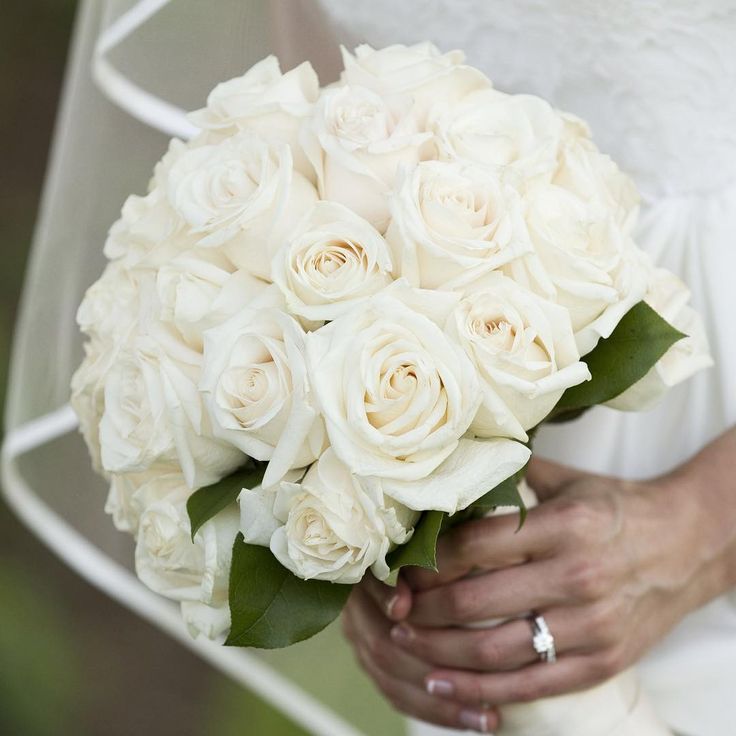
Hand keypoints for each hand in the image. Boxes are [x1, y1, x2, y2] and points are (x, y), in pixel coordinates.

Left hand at [342, 444, 735, 732]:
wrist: (689, 544)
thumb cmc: (617, 507)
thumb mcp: (567, 481)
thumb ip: (510, 476)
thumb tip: (451, 466)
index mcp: (563, 525)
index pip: (475, 545)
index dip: (427, 560)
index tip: (399, 565)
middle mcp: (577, 575)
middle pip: (475, 600)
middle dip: (422, 608)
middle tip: (392, 607)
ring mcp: (591, 625)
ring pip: (496, 649)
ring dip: (440, 651)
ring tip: (405, 643)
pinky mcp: (602, 661)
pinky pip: (532, 683)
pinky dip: (482, 692)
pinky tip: (445, 685)